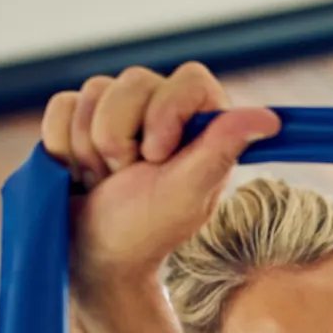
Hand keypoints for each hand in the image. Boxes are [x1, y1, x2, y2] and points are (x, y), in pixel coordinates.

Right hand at [40, 63, 278, 287]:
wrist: (92, 254)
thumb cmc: (144, 229)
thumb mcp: (186, 192)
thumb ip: (221, 149)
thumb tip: (270, 119)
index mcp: (200, 125)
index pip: (190, 79)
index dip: (166, 112)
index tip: (156, 156)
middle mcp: (162, 110)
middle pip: (133, 80)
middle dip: (121, 138)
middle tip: (129, 178)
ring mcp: (118, 111)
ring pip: (93, 91)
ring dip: (91, 148)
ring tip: (104, 181)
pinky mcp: (78, 117)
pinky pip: (62, 105)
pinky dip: (63, 146)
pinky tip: (78, 174)